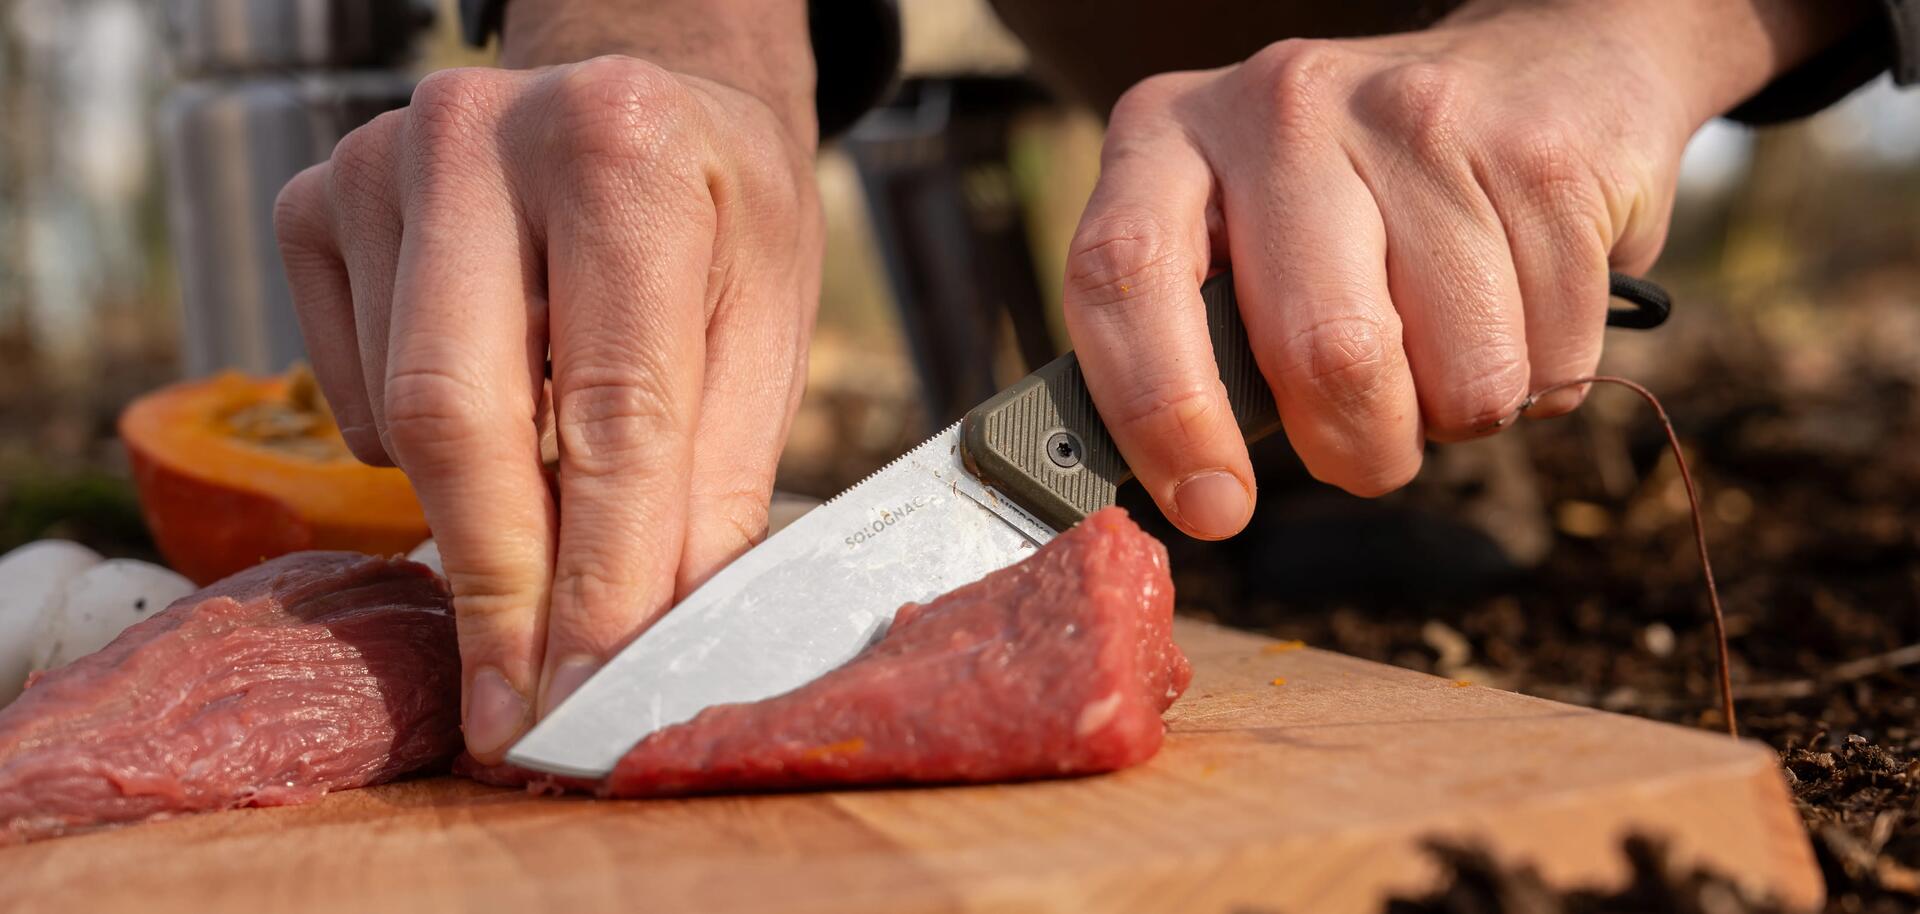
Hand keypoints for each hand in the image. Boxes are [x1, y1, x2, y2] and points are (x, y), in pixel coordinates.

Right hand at [273, 43, 821, 762]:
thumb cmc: (720, 218)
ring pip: (405, 419)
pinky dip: (420, 445)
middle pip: (462, 419)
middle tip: (516, 707)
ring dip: (482, 508)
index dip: (600, 575)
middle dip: (499, 587)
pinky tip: (498, 396)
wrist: (643, 98)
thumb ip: (711, 484)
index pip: (613, 408)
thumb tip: (646, 642)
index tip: (585, 691)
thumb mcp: (766, 329)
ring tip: (560, 495)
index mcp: (625, 149)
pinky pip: (352, 392)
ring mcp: (378, 163)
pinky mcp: (315, 204)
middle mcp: (480, 134)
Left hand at [1061, 0, 1855, 538]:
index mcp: (1171, 136)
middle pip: (1324, 353)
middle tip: (1366, 445)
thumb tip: (1187, 496)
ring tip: (1451, 343)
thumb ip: (1190, 342)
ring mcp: (1419, 117)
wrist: (1546, 66)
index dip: (1160, 413)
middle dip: (1358, 447)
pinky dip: (1547, 374)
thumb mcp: (1237, 239)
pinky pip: (1552, 354)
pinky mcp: (1540, 152)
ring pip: (1460, 376)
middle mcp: (1283, 107)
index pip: (1122, 274)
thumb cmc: (1353, 205)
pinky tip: (1519, 300)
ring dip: (1462, 413)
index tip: (1212, 509)